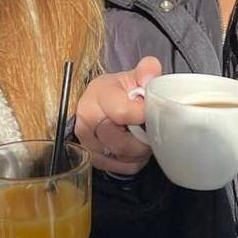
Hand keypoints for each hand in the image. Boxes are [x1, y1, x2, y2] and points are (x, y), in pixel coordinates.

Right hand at [74, 56, 161, 174]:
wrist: (105, 105)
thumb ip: (147, 69)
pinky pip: (120, 168)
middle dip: (142, 138)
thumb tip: (150, 75)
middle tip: (150, 129)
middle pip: (121, 142)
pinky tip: (136, 149)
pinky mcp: (92, 159)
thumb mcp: (135, 75)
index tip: (150, 112)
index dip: (142, 115)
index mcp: (97, 95)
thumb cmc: (122, 92)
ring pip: (121, 157)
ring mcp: (87, 142)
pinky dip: (134, 162)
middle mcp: (86, 120)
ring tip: (144, 137)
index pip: (122, 113)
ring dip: (139, 151)